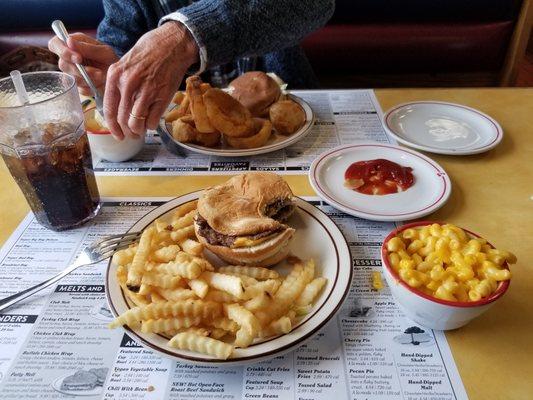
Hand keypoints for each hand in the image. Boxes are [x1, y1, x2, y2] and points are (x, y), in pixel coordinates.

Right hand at [48, 33, 118, 95]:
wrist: (120, 76)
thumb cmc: (111, 60)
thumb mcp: (104, 52)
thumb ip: (87, 48)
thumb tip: (69, 41)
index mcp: (73, 44)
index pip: (55, 44)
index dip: (62, 51)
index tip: (78, 58)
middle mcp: (69, 58)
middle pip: (62, 64)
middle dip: (79, 70)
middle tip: (96, 72)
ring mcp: (72, 73)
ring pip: (72, 78)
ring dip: (89, 79)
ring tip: (102, 76)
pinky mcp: (78, 86)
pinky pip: (80, 89)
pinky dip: (92, 87)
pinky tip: (100, 83)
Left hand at [104, 22, 198, 139]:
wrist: (173, 44)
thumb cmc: (150, 52)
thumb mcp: (125, 63)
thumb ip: (119, 83)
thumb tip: (117, 107)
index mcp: (115, 75)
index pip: (109, 109)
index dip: (112, 126)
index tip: (117, 134)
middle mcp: (128, 84)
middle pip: (122, 119)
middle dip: (127, 131)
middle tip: (131, 135)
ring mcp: (146, 91)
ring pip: (136, 123)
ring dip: (139, 131)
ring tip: (141, 131)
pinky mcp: (162, 96)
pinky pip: (153, 121)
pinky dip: (152, 125)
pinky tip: (153, 121)